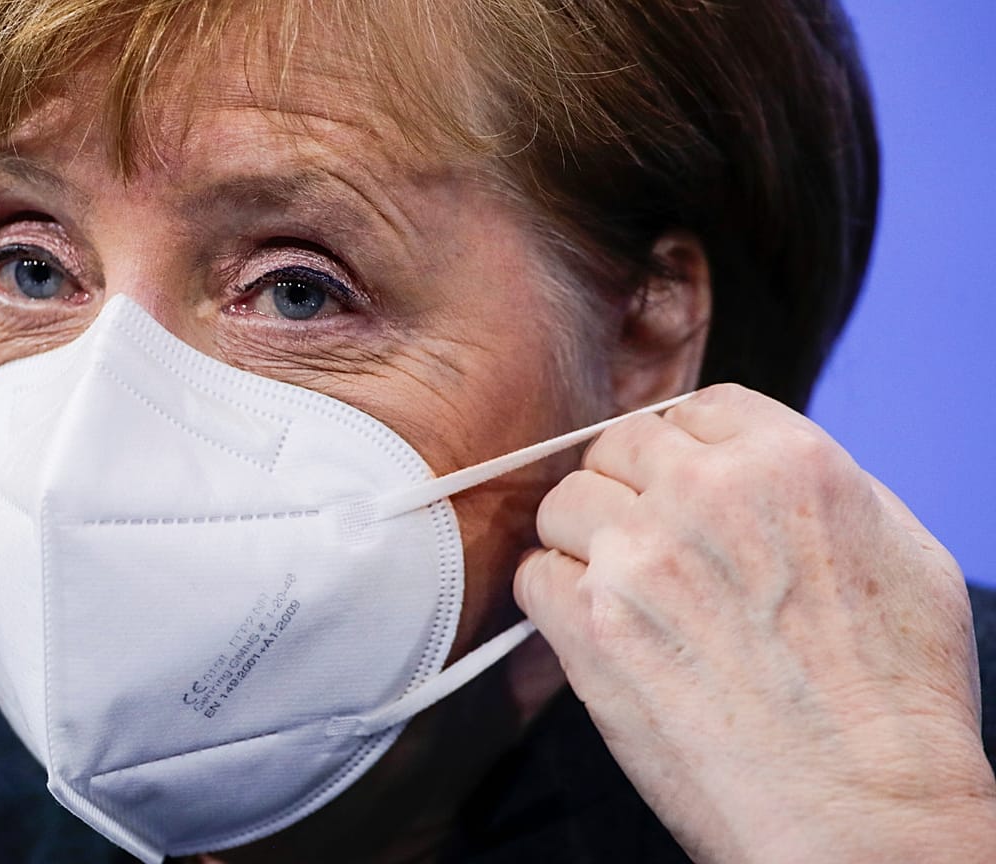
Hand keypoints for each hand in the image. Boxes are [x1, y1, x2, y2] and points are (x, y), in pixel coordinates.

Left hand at [515, 384, 995, 862]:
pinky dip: (554, 598)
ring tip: (627, 595)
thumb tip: (768, 466)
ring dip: (585, 541)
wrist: (863, 813)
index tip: (684, 491)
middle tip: (652, 549)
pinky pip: (533, 573)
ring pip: (565, 502)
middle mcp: (705, 493)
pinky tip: (599, 632)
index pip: (696, 410)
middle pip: (619, 447)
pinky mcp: (590, 623)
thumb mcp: (901, 553)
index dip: (686, 453)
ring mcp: (639, 555)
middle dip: (631, 492)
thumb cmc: (898, 700)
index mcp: (789, 460)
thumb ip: (826, 489)